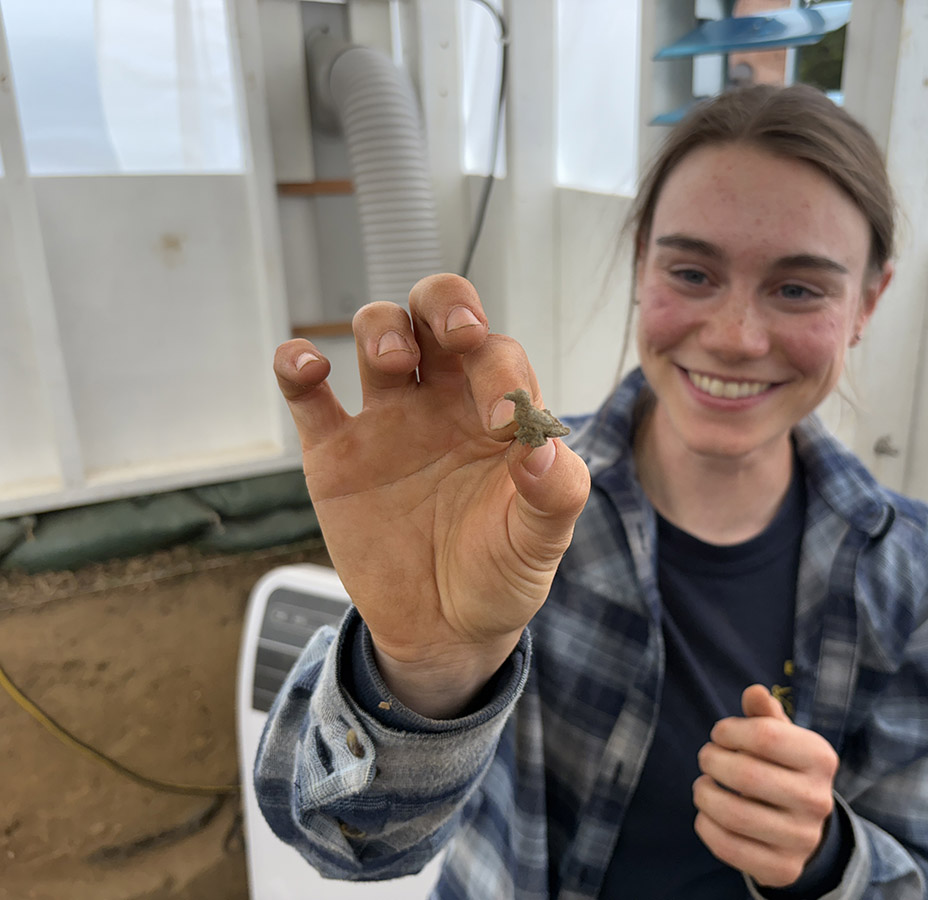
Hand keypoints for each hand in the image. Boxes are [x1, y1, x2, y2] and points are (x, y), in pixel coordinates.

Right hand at [272, 274, 589, 716]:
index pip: (499, 356)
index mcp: (498, 413)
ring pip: (378, 334)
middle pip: (437, 313)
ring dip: (381, 329)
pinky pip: (307, 395)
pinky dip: (296, 366)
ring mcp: (388, 421)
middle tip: (455, 332)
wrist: (442, 630)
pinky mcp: (336, 452)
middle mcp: (444, 401)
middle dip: (444, 303)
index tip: (503, 423)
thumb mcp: (540, 543)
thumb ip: (554, 493)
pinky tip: (308, 368)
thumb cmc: (500, 574)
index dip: (503, 372)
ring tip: (393, 363)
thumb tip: (543, 446)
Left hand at [694, 685, 839, 887]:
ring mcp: (802, 838)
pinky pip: (729, 847)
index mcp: (821, 758)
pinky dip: (706, 826)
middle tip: (706, 757)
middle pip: (747, 775)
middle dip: (713, 761)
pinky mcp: (783, 868)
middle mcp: (818, 800)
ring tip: (702, 784)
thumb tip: (754, 691)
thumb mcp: (782, 738)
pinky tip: (705, 813)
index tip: (719, 734)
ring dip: (704, 794)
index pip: (765, 736)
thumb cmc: (784, 769)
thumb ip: (766, 715)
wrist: (805, 829)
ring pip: (735, 814)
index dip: (730, 731)